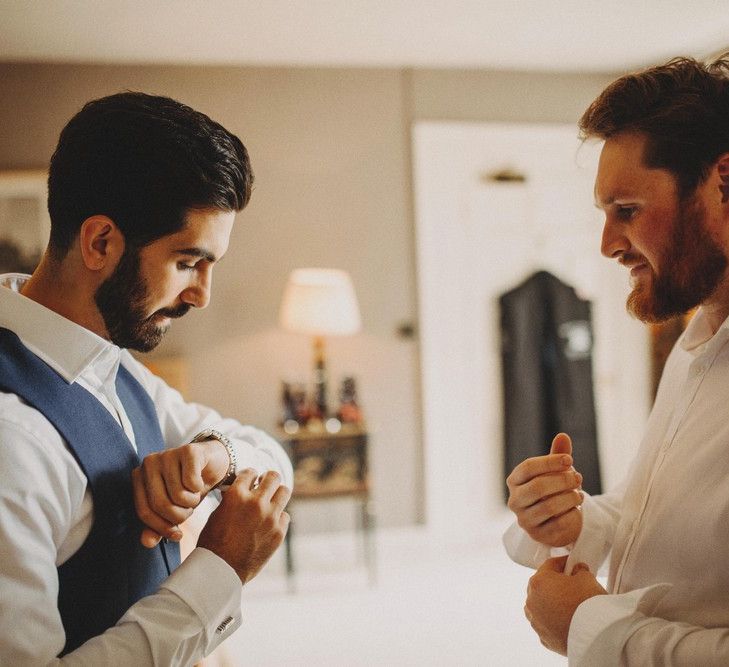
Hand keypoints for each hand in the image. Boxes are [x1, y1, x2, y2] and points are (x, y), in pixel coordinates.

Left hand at [132, 438, 229, 546]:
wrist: (212, 463)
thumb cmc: (188, 487)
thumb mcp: (173, 509)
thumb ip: (158, 526)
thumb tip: (147, 542)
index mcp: (139, 476)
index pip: (144, 511)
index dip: (161, 528)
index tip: (177, 535)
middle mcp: (149, 462)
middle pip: (160, 504)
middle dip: (179, 516)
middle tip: (189, 511)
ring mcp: (168, 454)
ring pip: (178, 495)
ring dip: (191, 502)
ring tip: (194, 495)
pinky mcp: (188, 450)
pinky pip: (191, 482)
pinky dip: (199, 488)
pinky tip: (200, 482)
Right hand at [197, 469, 290, 583]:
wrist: (220, 570)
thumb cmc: (213, 541)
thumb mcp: (217, 513)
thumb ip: (233, 498)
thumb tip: (243, 487)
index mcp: (237, 495)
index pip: (250, 472)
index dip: (250, 475)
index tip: (251, 479)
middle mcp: (256, 503)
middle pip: (273, 476)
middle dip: (268, 479)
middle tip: (264, 485)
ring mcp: (270, 517)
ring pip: (284, 491)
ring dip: (277, 494)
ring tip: (270, 501)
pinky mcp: (279, 532)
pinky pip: (285, 515)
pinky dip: (278, 517)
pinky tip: (269, 523)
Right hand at [506, 433, 583, 546]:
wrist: (558, 521)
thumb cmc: (554, 491)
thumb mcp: (556, 471)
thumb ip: (558, 455)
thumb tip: (563, 436)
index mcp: (515, 481)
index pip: (528, 467)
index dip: (549, 462)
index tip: (569, 460)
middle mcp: (515, 500)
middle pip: (537, 487)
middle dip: (562, 480)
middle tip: (579, 477)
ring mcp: (525, 520)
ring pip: (549, 506)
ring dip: (569, 497)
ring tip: (579, 493)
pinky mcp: (538, 535)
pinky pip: (558, 524)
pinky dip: (571, 514)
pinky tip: (577, 508)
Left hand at [524, 555, 606, 654]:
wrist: (595, 636)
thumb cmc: (588, 604)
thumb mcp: (586, 578)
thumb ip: (579, 570)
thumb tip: (578, 570)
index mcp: (538, 582)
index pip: (550, 565)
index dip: (563, 563)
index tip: (571, 563)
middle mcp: (532, 601)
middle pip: (541, 585)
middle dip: (554, 583)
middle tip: (570, 583)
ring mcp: (536, 621)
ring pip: (540, 606)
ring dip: (550, 603)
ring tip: (568, 604)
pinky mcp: (543, 638)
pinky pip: (546, 624)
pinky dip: (553, 621)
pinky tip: (566, 620)